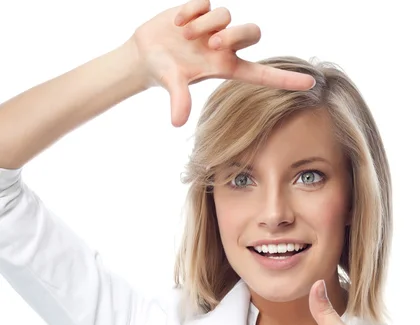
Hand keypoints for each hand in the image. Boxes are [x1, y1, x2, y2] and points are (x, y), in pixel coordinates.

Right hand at [131, 0, 314, 126]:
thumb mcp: (171, 84)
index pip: (263, 73)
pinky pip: (208, 1)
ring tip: (183, 34)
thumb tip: (177, 121)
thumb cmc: (163, 72)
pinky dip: (192, 10)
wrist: (145, 53)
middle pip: (253, 32)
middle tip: (212, 44)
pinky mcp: (203, 10)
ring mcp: (215, 27)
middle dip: (235, 35)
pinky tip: (177, 21)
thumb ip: (178, 99)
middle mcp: (225, 47)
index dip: (286, 79)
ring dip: (205, 24)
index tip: (312, 83)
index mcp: (225, 67)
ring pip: (226, 15)